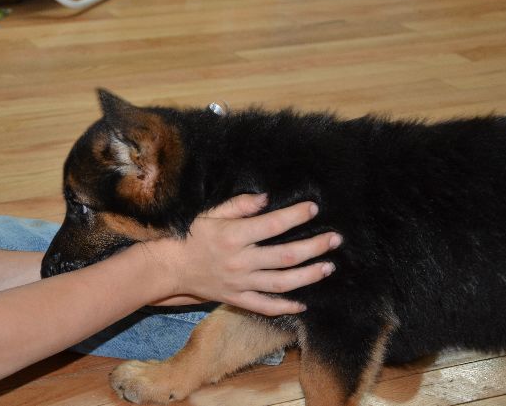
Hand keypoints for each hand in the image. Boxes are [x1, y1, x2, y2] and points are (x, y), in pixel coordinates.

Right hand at [151, 194, 340, 316]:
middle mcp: (240, 261)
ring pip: (282, 283)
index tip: (313, 209)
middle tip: (335, 239)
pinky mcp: (237, 298)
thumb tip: (266, 198)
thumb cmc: (191, 236)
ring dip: (308, 275)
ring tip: (328, 267)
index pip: (273, 225)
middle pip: (286, 256)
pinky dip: (285, 306)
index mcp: (234, 236)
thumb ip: (238, 205)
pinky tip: (304, 303)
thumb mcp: (211, 213)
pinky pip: (265, 306)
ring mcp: (240, 283)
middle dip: (314, 247)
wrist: (170, 267)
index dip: (296, 216)